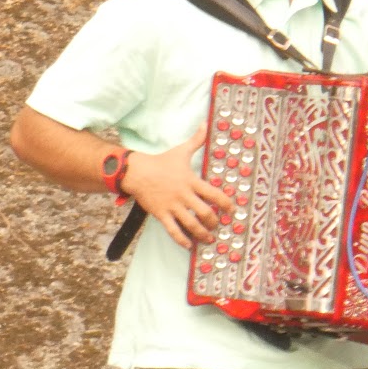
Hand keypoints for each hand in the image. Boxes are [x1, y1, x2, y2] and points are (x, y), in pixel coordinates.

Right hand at [124, 125, 233, 248]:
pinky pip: (173, 230)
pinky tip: (189, 246)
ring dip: (203, 234)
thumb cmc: (160, 162)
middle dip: (215, 223)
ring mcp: (172, 206)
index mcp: (191, 181)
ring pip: (191, 225)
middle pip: (206, 214)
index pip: (216, 195)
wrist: (135, 171)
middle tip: (219, 226)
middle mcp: (184, 195)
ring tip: (209, 239)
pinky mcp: (161, 213)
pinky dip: (182, 240)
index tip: (232, 211)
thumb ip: (197, 140)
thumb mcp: (180, 151)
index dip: (227, 205)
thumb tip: (206, 123)